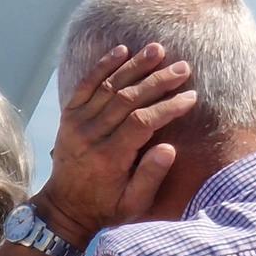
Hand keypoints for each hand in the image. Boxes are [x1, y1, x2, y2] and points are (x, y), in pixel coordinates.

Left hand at [37, 43, 197, 243]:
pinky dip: (103, 66)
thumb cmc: (106, 206)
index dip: (168, 107)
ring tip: (158, 49)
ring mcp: (77, 122)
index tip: (190, 95)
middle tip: (183, 67)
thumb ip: (151, 177)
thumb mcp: (133, 204)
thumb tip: (170, 149)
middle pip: (127, 98)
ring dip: (135, 66)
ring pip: (108, 86)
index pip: (142, 122)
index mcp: (110, 157)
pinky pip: (86, 85)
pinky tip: (121, 50)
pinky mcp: (69, 115)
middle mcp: (91, 135)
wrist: (64, 206)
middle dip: (158, 81)